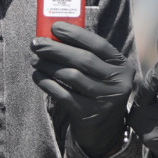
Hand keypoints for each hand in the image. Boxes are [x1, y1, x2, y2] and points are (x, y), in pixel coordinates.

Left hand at [31, 22, 135, 157]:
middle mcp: (117, 82)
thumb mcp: (103, 72)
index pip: (99, 45)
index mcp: (122, 66)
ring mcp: (104, 99)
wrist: (104, 130)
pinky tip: (38, 76)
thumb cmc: (98, 90)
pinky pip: (63, 95)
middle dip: (56, 49)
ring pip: (71, 76)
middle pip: (83, 60)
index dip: (76, 34)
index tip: (55, 27)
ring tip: (35, 60)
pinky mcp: (88, 114)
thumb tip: (55, 35)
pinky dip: (48, 84)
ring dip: (49, 65)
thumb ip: (87, 55)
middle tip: (37, 43)